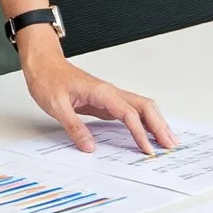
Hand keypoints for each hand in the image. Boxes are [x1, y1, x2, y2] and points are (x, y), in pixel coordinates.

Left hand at [17, 31, 176, 153]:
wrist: (43, 64)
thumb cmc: (48, 79)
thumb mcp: (56, 106)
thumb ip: (74, 127)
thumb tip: (89, 147)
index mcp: (102, 92)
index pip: (129, 113)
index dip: (140, 132)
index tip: (147, 149)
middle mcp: (110, 92)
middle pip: (145, 107)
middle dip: (160, 126)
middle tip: (170, 145)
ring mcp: (110, 96)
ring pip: (141, 107)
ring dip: (156, 123)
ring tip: (167, 141)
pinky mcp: (106, 102)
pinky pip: (131, 112)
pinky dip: (143, 122)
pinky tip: (147, 133)